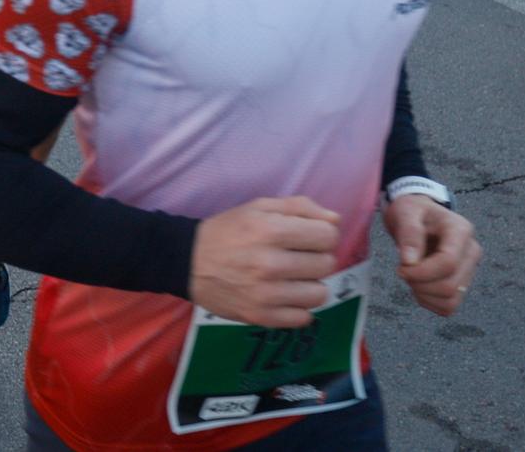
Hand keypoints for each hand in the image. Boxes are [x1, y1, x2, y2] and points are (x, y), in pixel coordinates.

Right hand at [189, 196, 340, 327]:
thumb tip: (336, 221)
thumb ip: (301, 207)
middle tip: (300, 256)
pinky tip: (286, 295)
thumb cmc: (229, 230)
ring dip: (312, 284)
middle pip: (327, 264)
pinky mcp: (260, 317)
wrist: (189, 261)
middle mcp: (270, 264)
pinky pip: (303, 318)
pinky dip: (300, 307)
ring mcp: (266, 295)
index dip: (324, 234)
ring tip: (294, 277)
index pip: (327, 236)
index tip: (311, 236)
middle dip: (318, 257)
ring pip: (319, 294)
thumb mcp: (260, 206)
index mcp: (271, 231)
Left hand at [383, 195, 480, 316]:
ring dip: (424, 295)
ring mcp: (469, 270)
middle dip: (420, 284)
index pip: (448, 263)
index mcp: (461, 230)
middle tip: (404, 270)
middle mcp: (471, 251)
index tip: (401, 268)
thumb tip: (410, 262)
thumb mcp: (405, 213)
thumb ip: (409, 234)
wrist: (418, 218)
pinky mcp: (463, 285)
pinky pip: (448, 307)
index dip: (422, 272)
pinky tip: (420, 284)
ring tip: (412, 276)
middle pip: (450, 285)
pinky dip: (429, 301)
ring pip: (450, 301)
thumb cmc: (412, 212)